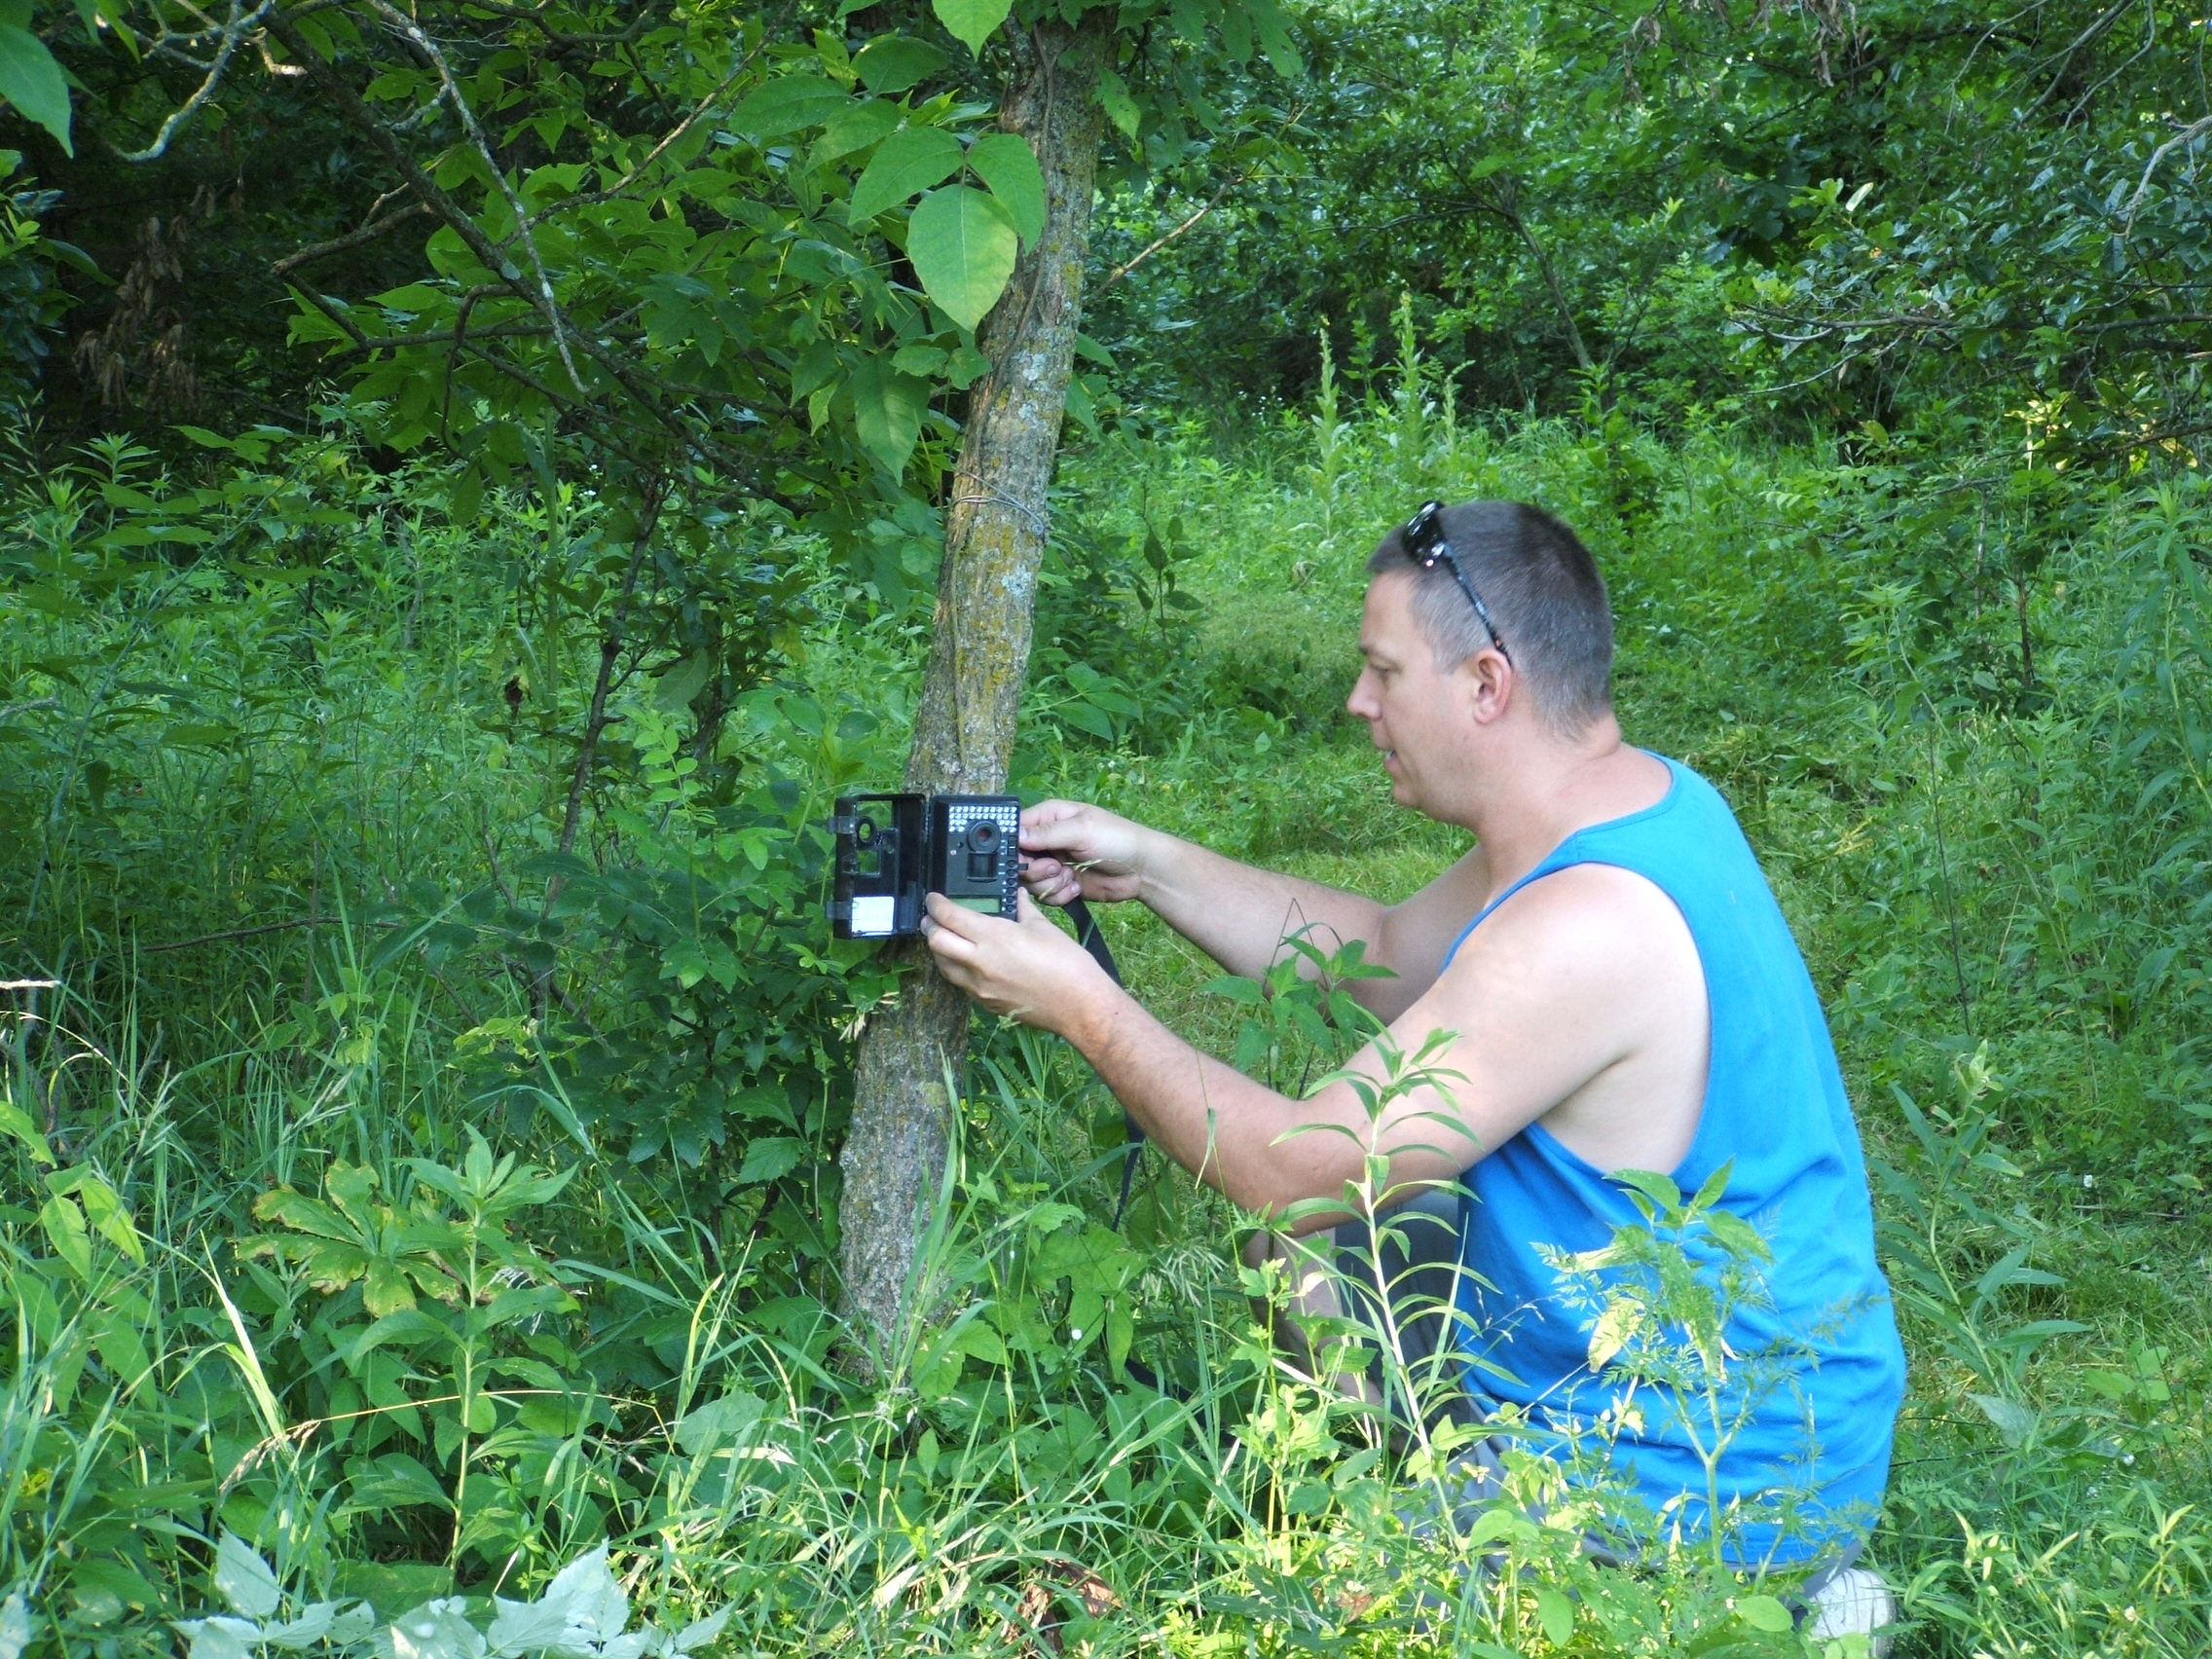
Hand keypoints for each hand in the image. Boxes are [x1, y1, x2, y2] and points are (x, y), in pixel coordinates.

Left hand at [924, 890, 1117, 1031]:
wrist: (1079, 1006)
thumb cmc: (1067, 964)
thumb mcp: (1043, 927)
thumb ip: (1023, 908)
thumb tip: (1016, 894)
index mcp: (994, 937)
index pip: (950, 916)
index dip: (935, 904)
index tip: (933, 898)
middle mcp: (980, 962)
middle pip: (935, 941)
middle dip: (929, 926)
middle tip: (931, 917)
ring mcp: (980, 987)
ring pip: (942, 965)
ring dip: (938, 949)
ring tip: (944, 938)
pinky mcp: (985, 1003)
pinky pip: (959, 983)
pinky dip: (955, 968)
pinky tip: (964, 961)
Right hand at [1018, 799, 1151, 906]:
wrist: (1141, 870)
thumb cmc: (1116, 839)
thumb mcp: (1081, 830)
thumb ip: (1047, 833)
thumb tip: (1015, 835)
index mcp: (1048, 818)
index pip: (1015, 830)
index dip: (1014, 846)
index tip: (1025, 857)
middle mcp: (1046, 841)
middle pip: (1018, 860)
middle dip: (1034, 869)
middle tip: (1055, 868)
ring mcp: (1052, 864)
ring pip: (1029, 881)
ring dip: (1048, 884)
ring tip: (1070, 877)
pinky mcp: (1060, 884)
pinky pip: (1045, 895)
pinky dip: (1058, 895)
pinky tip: (1076, 888)